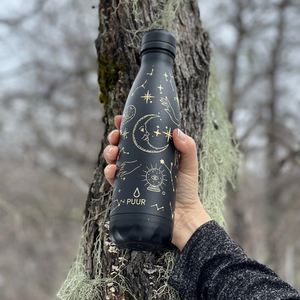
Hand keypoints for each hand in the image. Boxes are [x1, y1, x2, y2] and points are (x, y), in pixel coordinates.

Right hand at [104, 115, 210, 250]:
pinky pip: (114, 180)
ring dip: (109, 152)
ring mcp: (133, 176)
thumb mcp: (189, 165)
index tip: (120, 118)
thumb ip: (187, 147)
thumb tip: (176, 131)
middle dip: (115, 137)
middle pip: (122, 146)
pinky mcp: (128, 191)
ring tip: (114, 152)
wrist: (183, 217)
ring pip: (115, 160)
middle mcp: (140, 163)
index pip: (137, 136)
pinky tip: (113, 170)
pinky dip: (109, 173)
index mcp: (152, 153)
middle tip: (116, 136)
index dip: (127, 126)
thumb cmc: (187, 189)